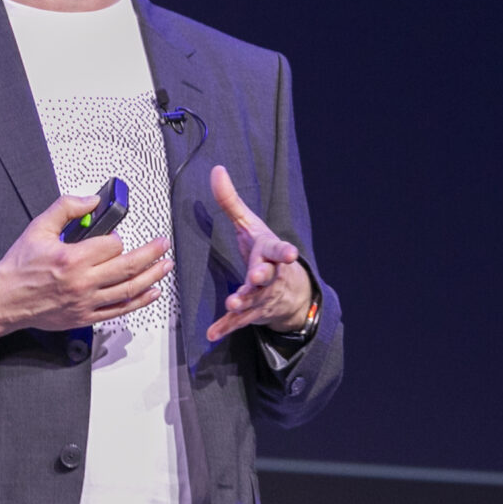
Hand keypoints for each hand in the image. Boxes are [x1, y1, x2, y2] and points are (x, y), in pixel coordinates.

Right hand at [0, 193, 172, 346]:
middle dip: (151, 253)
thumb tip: (91, 201)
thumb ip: (65, 208)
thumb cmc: (19, 267)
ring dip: (152, 276)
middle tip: (163, 245)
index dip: (117, 238)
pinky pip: (119, 310)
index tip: (116, 238)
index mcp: (72, 259)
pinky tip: (151, 292)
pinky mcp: (85, 316)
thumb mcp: (38, 228)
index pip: (111, 245)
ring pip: (128, 289)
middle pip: (128, 267)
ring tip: (165, 266)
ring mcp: (86, 302)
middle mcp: (82, 282)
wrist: (6, 299)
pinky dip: (139, 301)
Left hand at [205, 164, 313, 342]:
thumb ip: (231, 201)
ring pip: (254, 301)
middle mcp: (270, 276)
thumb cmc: (264, 252)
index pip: (278, 250)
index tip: (290, 253)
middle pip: (268, 276)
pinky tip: (212, 334)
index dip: (285, 251)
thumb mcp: (250, 225)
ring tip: (232, 304)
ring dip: (243, 302)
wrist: (289, 291)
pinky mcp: (252, 313)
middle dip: (262, 276)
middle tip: (256, 277)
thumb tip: (216, 169)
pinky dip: (226, 327)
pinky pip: (239, 322)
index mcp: (270, 252)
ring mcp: (262, 297)